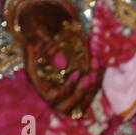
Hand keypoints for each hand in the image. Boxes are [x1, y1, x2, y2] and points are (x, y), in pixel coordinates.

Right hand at [17, 1, 99, 116]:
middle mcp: (51, 89)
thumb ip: (47, 46)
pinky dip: (96, 82)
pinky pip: (88, 93)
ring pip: (81, 104)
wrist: (43, 24)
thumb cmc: (37, 26)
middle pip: (67, 108)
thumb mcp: (37, 31)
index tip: (78, 73)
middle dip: (82, 94)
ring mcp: (64, 89)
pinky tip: (98, 65)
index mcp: (38, 80)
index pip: (52, 99)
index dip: (67, 90)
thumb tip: (62, 64)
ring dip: (92, 89)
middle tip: (91, 75)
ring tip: (96, 67)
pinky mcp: (75, 85)